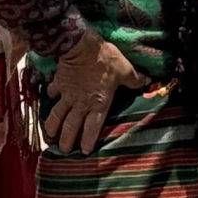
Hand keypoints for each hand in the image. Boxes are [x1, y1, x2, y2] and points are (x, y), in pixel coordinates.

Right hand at [43, 32, 145, 152]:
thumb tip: (148, 82)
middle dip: (66, 140)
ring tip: (49, 135)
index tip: (84, 152)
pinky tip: (50, 99)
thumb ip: (135, 80)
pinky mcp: (59, 83)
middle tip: (63, 150)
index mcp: (98, 103)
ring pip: (58, 114)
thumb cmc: (105, 59)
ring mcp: (68, 94)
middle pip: (72, 126)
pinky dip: (51, 97)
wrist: (80, 45)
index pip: (92, 128)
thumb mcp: (125, 70)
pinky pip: (53, 93)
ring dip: (53, 125)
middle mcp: (81, 103)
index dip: (88, 141)